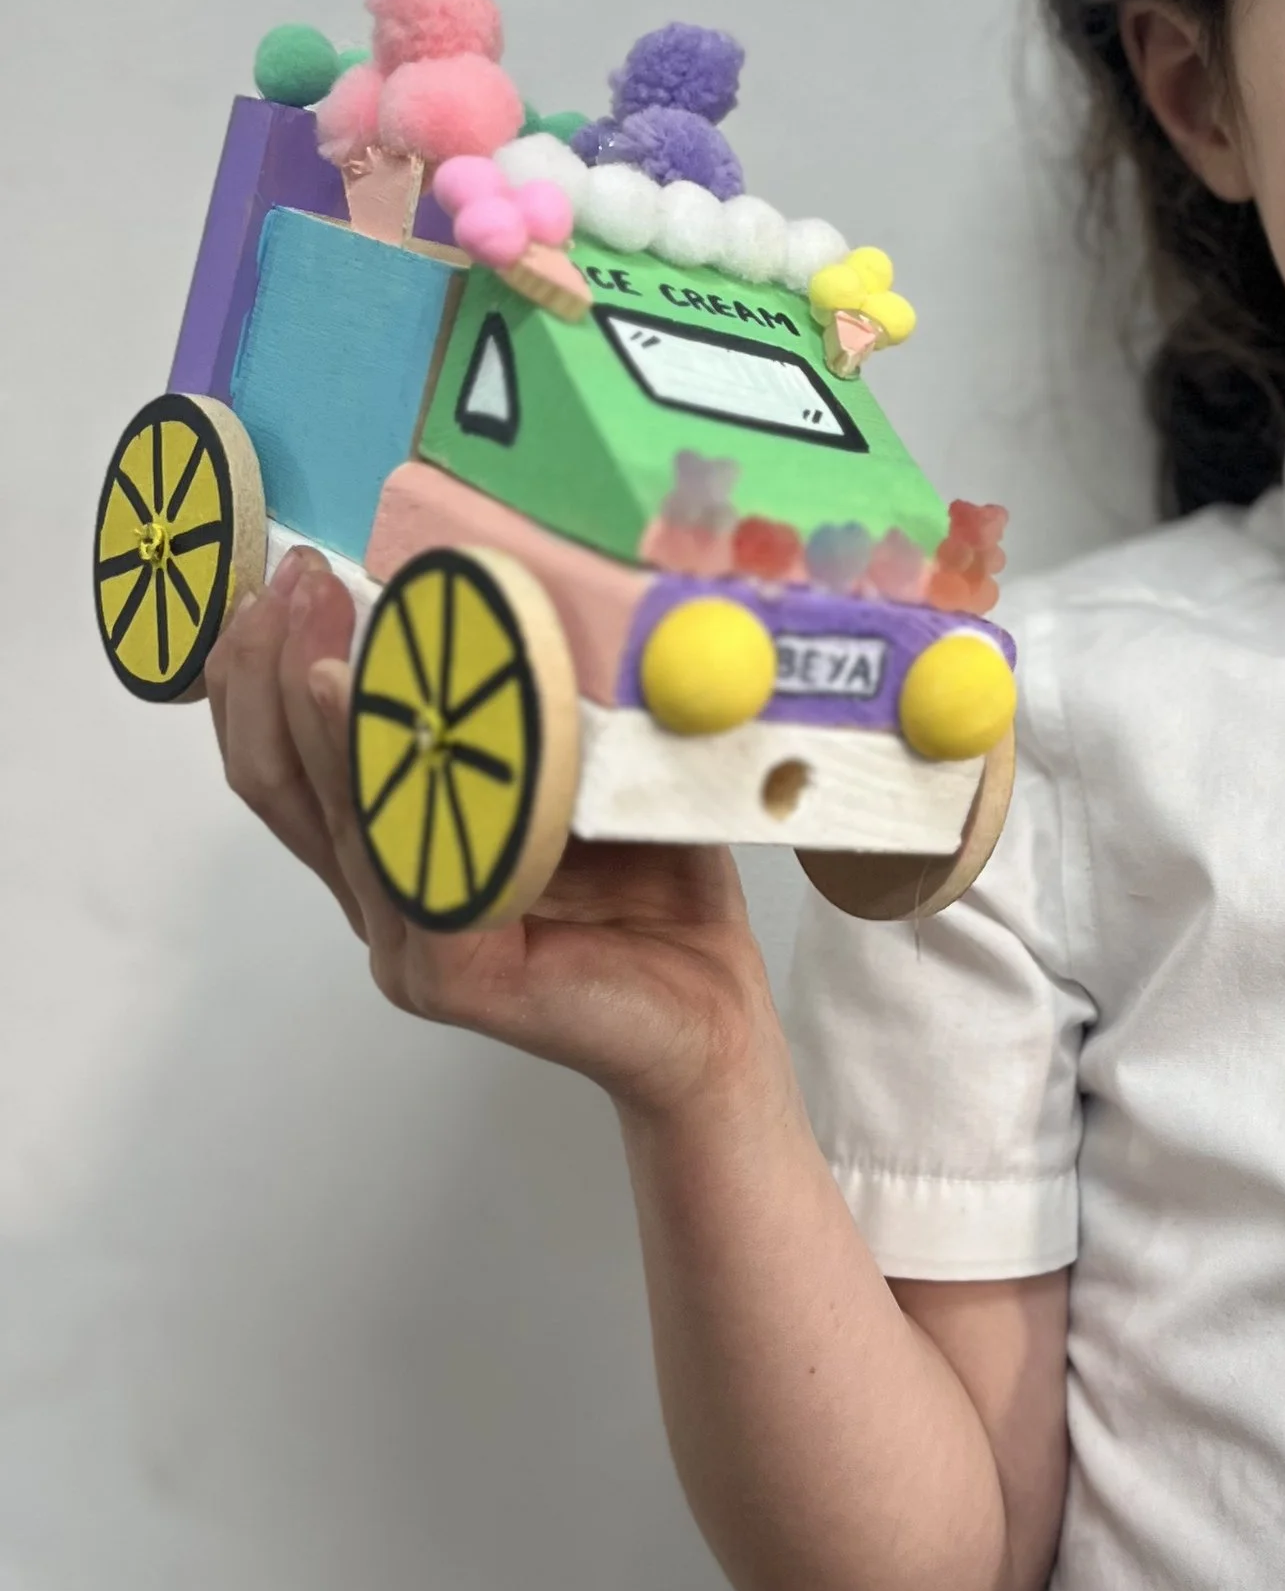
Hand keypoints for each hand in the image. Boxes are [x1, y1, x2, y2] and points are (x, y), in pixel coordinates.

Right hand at [206, 547, 791, 1124]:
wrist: (715, 1012)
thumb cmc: (655, 888)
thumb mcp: (581, 769)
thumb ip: (521, 706)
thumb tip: (491, 585)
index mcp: (392, 854)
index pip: (290, 762)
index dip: (264, 671)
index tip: (286, 578)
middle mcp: (384, 901)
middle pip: (284, 783)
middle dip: (272, 670)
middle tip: (293, 581)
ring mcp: (412, 946)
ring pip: (340, 816)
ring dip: (321, 712)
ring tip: (322, 624)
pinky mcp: (456, 976)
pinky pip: (416, 867)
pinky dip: (398, 789)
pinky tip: (392, 722)